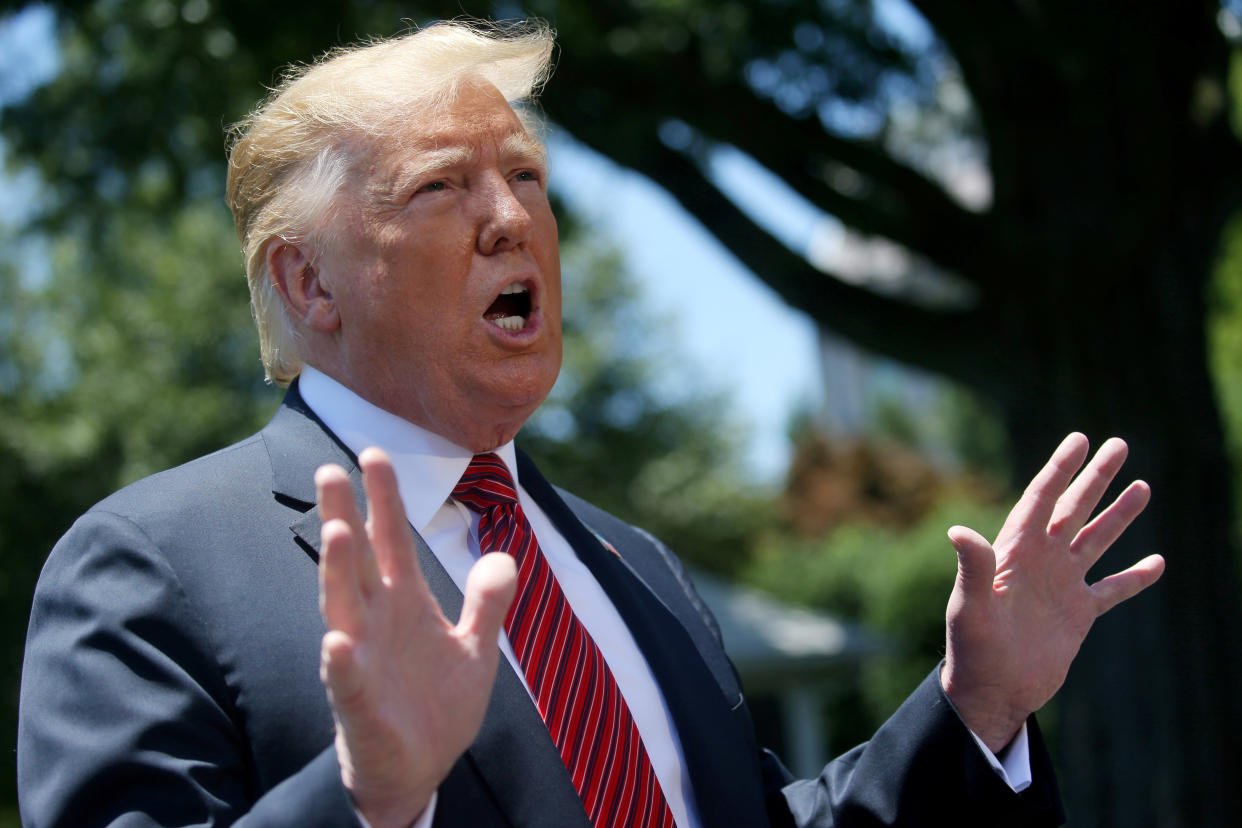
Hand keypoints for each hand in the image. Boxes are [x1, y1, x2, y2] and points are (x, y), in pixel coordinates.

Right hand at [315, 448, 516, 827]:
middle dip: (345, 515)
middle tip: (331, 469)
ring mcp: (363, 661)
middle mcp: (375, 622)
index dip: (385, 499)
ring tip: (337, 530)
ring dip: (338, 571)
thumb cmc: (436, 705)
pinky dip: (341, 663)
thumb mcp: (475, 648)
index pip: (392, 541)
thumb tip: (505, 555)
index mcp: (404, 603)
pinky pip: (347, 681)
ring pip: (343, 608)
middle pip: (358, 559)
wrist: (420, 770)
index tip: (375, 453)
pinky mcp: (359, 704)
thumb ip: (487, 603)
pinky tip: (337, 643)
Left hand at [941, 433, 1164, 751]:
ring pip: (1096, 540)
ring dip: (1119, 516)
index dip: (1059, 468)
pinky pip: (1112, 589)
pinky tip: (1156, 563)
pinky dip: (1134, 577)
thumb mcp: (970, 608)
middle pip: (1073, 509)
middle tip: (1118, 445)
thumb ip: (973, 569)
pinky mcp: (1078, 614)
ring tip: (1142, 487)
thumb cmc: (972, 649)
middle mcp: (1040, 561)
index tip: (1079, 439)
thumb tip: (959, 531)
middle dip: (1095, 478)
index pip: (1040, 499)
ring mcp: (1061, 585)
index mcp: (1014, 551)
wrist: (992, 691)